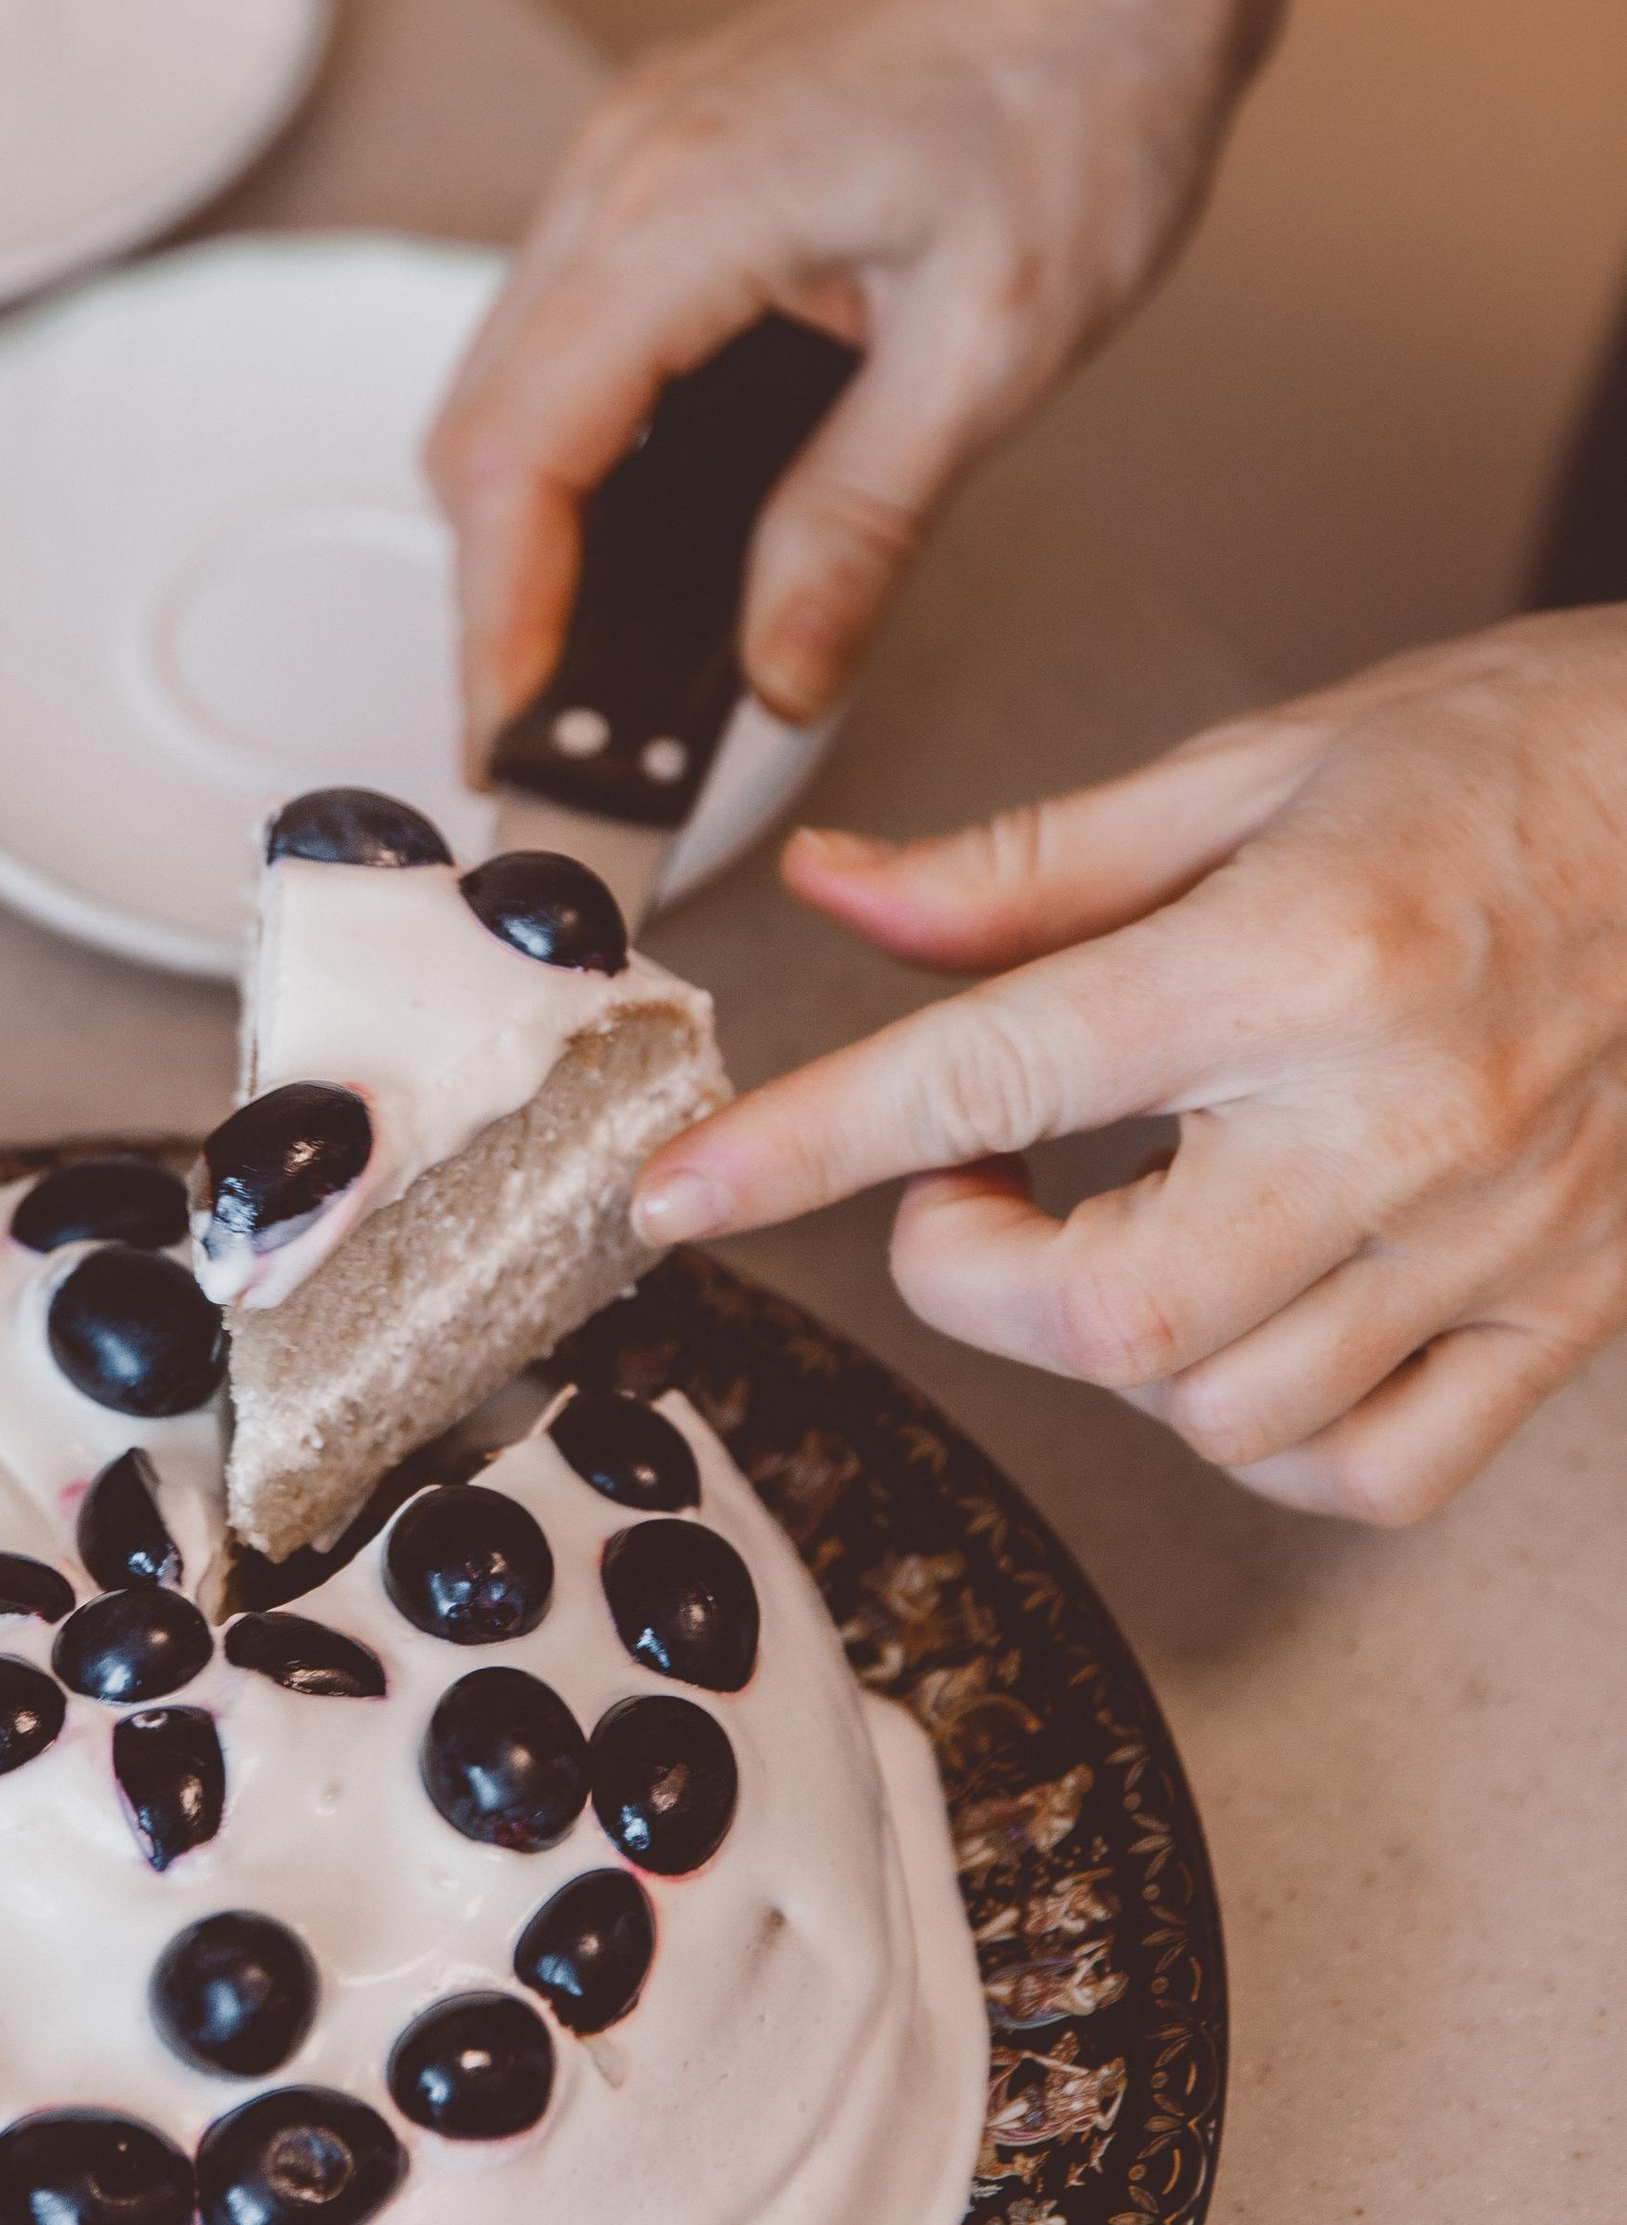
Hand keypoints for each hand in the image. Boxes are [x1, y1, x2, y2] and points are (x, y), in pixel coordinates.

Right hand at [426, 0, 1249, 756]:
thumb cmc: (1082, 80)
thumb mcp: (992, 347)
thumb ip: (860, 526)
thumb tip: (780, 677)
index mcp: (677, 214)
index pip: (517, 460)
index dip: (502, 620)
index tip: (519, 737)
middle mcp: (619, 175)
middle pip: (478, 434)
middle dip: (499, 598)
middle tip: (556, 735)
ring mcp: (632, 160)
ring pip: (509, 387)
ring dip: (530, 527)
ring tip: (588, 662)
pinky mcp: (669, 166)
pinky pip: (570, 333)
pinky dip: (578, 449)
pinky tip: (643, 527)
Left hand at [633, 615, 1626, 1521]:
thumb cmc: (1533, 758)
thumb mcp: (1254, 762)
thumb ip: (1025, 866)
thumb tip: (839, 895)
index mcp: (1299, 955)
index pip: (990, 1075)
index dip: (808, 1145)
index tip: (687, 1192)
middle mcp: (1399, 1117)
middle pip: (1106, 1315)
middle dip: (970, 1272)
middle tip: (967, 1180)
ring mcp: (1496, 1235)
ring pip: (1222, 1412)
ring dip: (1109, 1347)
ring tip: (1121, 1216)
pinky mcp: (1569, 1307)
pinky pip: (1375, 1466)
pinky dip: (1267, 1429)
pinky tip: (1248, 1319)